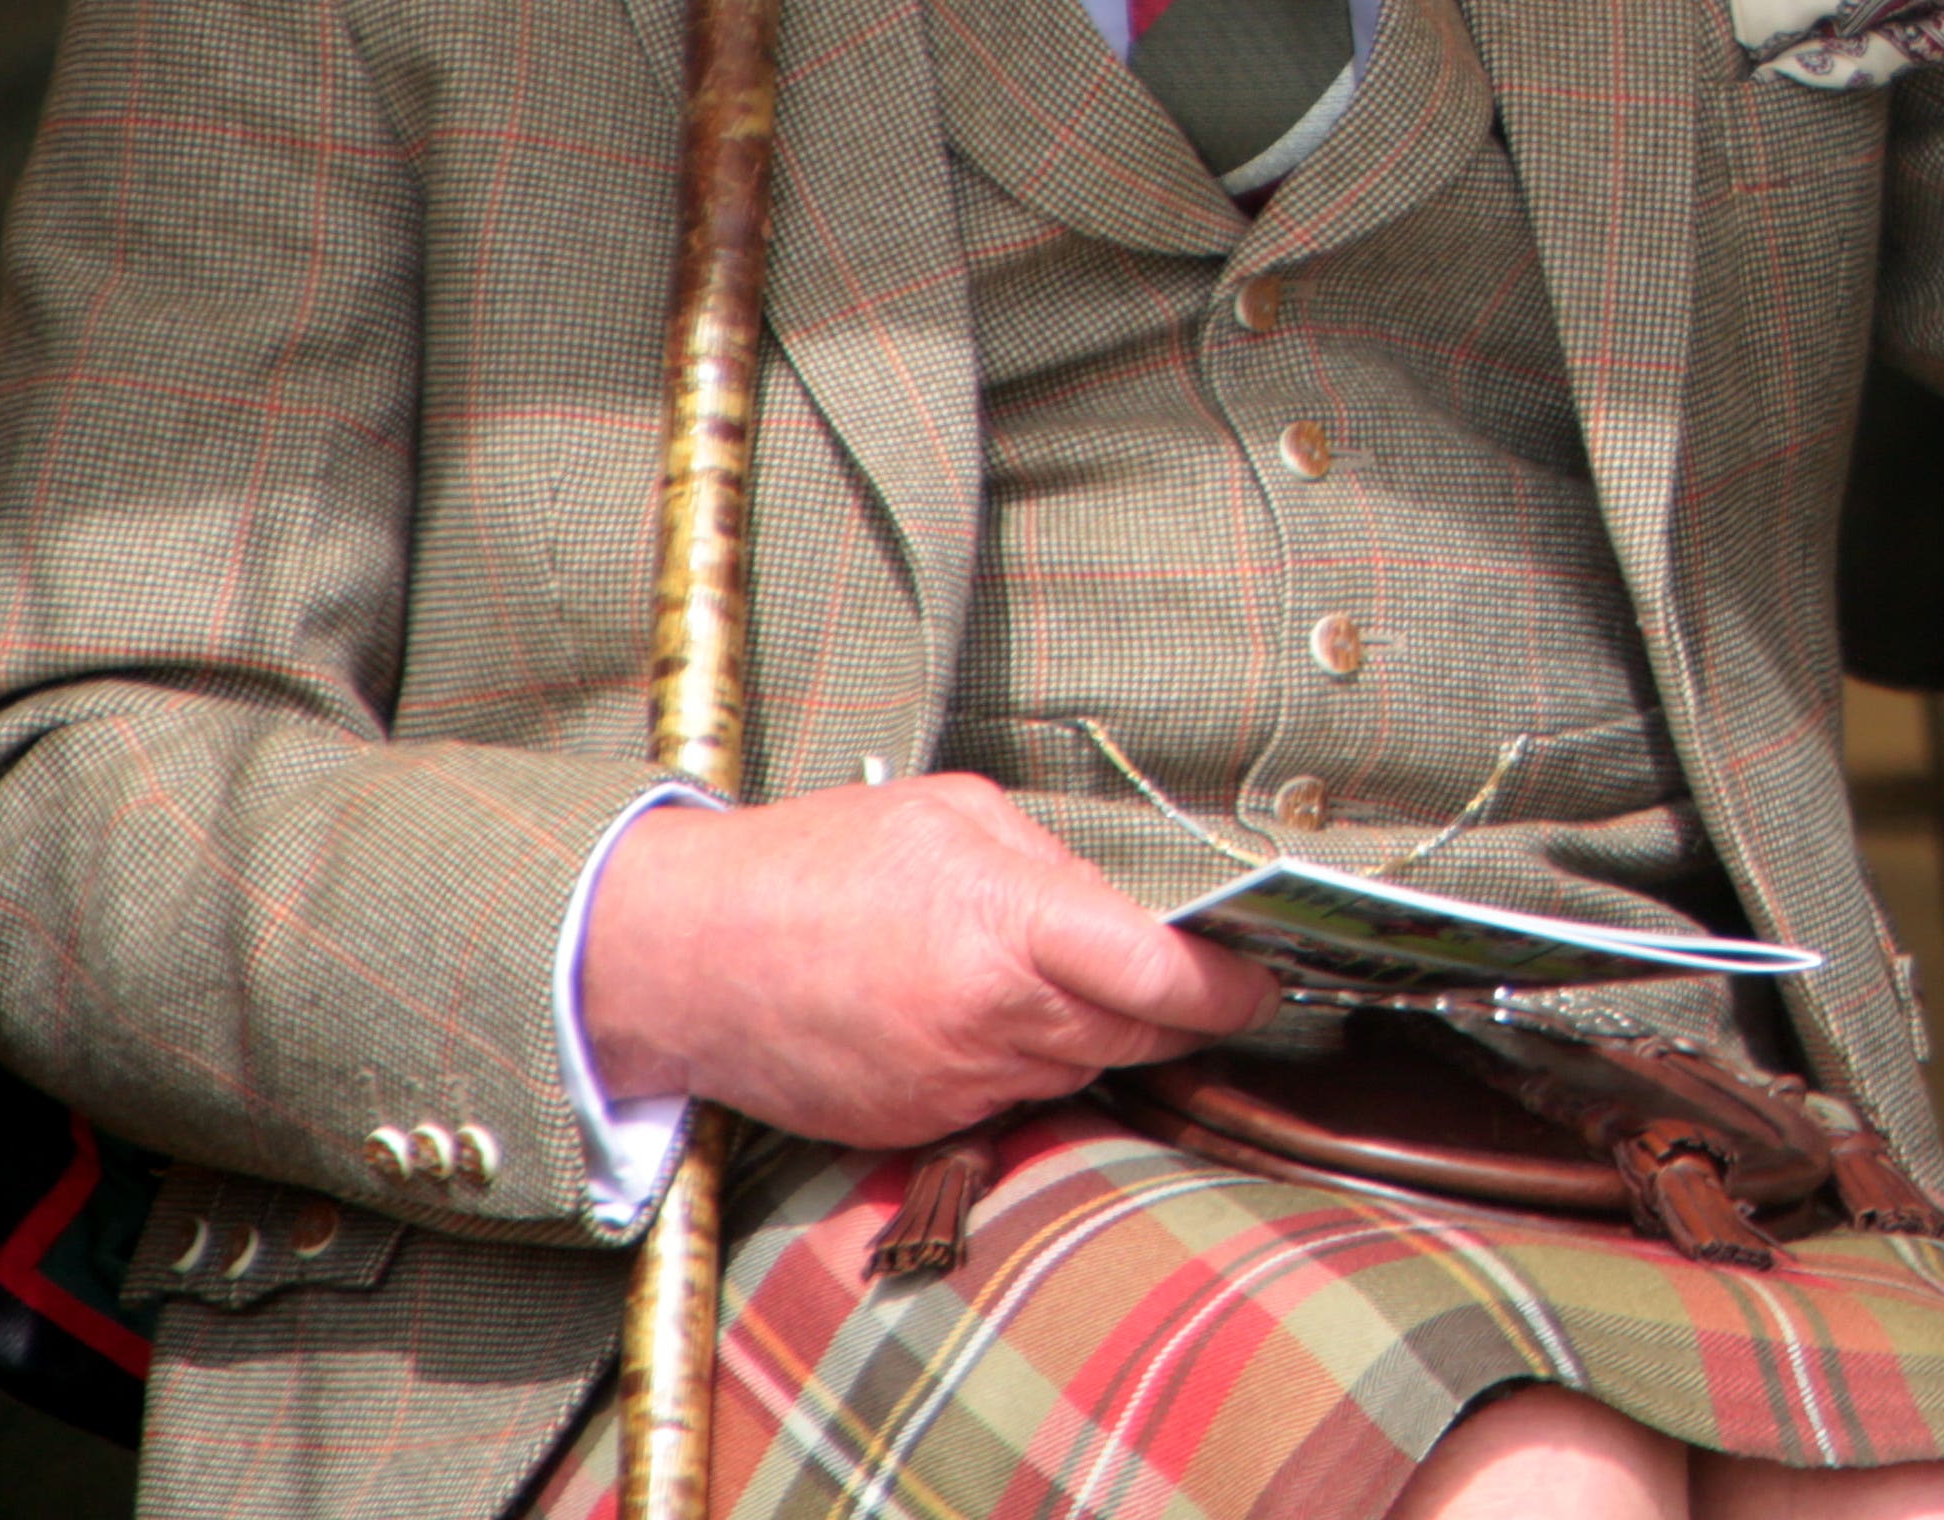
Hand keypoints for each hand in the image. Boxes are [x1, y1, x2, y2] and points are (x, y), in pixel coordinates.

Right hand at [579, 777, 1277, 1148]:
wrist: (683, 957)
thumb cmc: (814, 865)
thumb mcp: (954, 816)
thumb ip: (1055, 868)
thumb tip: (1128, 911)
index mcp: (1011, 929)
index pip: (1162, 981)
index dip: (1230, 989)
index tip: (1261, 981)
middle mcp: (992, 1022)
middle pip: (1138, 1037)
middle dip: (1174, 1012)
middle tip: (1188, 977)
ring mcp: (954, 1086)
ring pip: (1078, 1072)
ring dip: (1095, 1036)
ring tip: (1061, 981)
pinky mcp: (918, 1127)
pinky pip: (1009, 1100)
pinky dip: (1021, 1063)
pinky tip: (985, 1015)